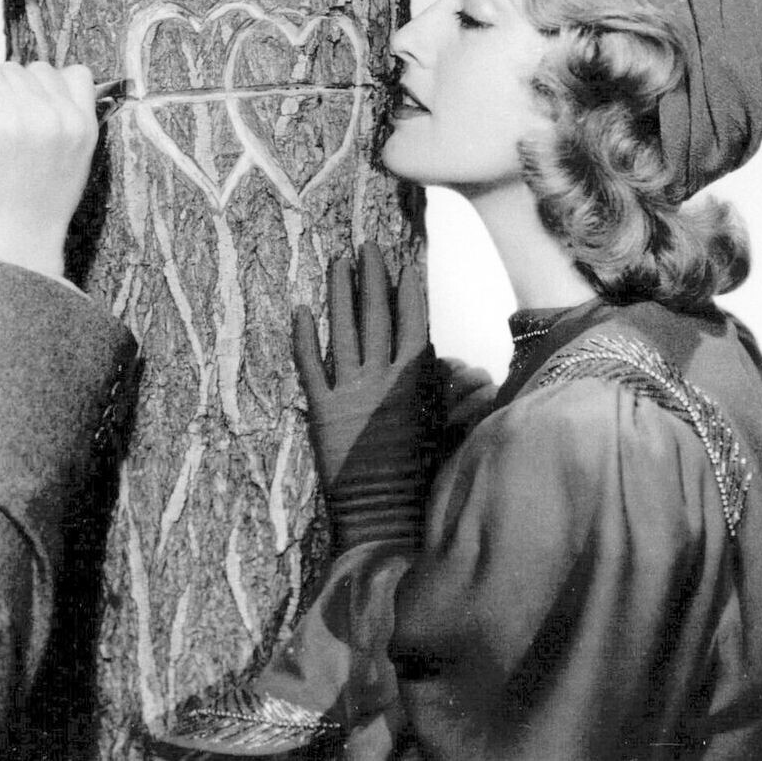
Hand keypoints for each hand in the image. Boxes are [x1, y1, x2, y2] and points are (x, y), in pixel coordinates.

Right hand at [0, 46, 96, 278]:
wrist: (18, 234)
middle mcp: (38, 116)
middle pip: (8, 67)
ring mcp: (68, 121)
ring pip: (38, 70)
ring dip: (25, 88)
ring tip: (17, 122)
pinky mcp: (88, 127)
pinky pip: (78, 75)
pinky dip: (60, 87)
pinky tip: (45, 112)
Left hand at [293, 242, 443, 555]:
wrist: (384, 515)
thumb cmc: (416, 477)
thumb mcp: (435, 427)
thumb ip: (440, 392)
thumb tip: (461, 369)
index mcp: (412, 383)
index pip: (412, 324)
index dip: (408, 292)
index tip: (405, 262)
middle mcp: (381, 380)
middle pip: (377, 317)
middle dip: (372, 278)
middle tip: (366, 246)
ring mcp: (350, 392)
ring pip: (343, 330)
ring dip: (340, 293)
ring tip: (339, 261)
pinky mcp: (321, 410)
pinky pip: (310, 365)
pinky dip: (304, 337)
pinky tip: (300, 309)